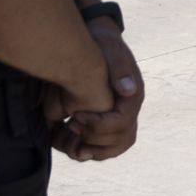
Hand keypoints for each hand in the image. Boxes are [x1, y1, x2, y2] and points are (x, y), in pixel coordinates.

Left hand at [56, 21, 142, 161]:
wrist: (91, 44)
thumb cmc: (102, 45)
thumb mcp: (111, 50)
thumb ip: (120, 69)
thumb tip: (129, 90)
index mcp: (132, 98)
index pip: (123, 124)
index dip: (98, 126)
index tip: (75, 116)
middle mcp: (126, 112)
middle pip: (120, 142)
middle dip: (93, 140)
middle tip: (71, 126)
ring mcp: (114, 120)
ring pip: (110, 149)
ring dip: (89, 151)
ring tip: (68, 143)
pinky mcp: (100, 125)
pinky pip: (97, 148)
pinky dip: (81, 150)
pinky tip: (64, 140)